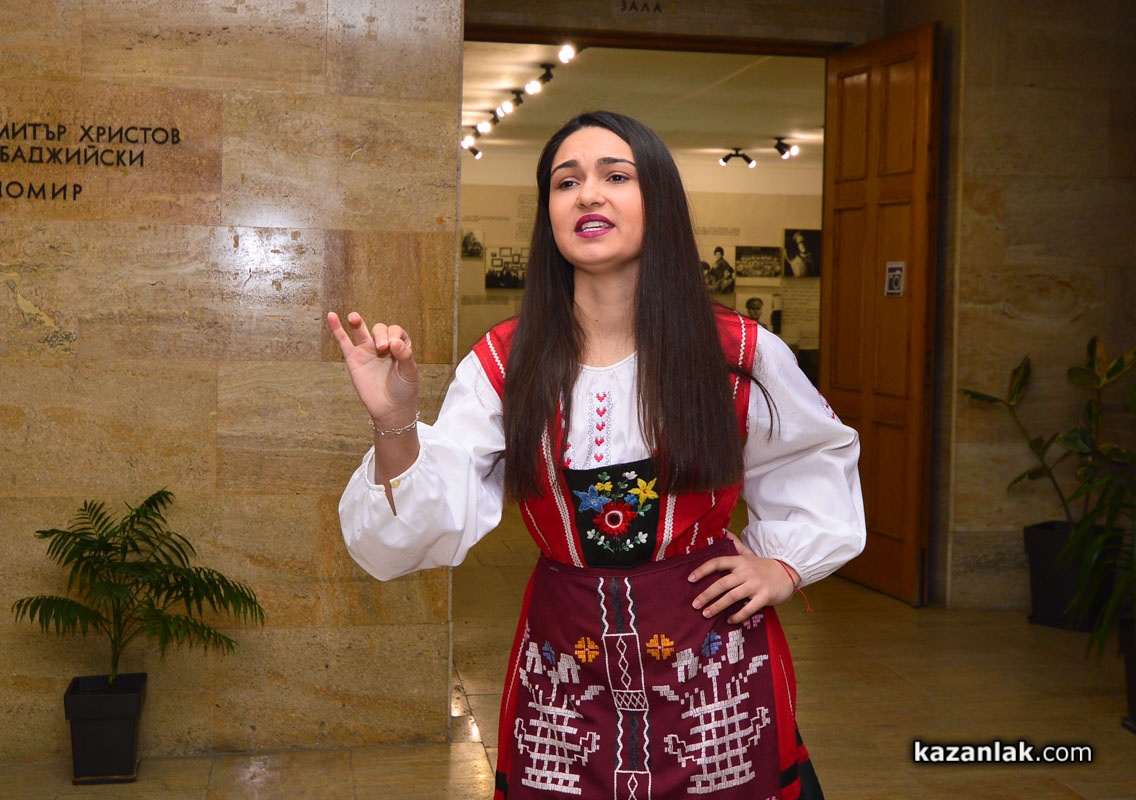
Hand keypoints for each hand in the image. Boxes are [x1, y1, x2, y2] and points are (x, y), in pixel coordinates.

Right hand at [326, 311, 418, 426]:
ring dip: (356, 322)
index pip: (395, 330)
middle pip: (379, 329)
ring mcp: (367, 351)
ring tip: (354, 317)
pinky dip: (337, 329)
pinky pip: (343, 342)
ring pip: (360, 330)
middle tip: (382, 348)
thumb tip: (395, 343)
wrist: (391, 409)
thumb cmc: (403, 390)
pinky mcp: (353, 359)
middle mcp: (382, 345)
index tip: (395, 347)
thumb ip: (405, 356)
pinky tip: (331, 316)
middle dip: (381, 335)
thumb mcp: (410, 372)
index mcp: (399, 345)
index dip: (394, 335)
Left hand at [687, 537, 797, 623]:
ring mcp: (755, 584)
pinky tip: (729, 620)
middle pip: (722, 583)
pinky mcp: (764, 597)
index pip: (718, 562)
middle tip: (695, 604)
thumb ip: (736, 545)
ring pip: (733, 596)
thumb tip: (725, 532)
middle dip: (707, 594)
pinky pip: (748, 608)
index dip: (703, 570)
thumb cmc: (764, 565)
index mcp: (740, 561)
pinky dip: (738, 615)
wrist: (787, 573)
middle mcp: (746, 572)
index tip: (690, 579)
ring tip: (706, 614)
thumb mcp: (749, 553)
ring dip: (718, 606)